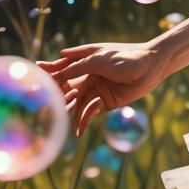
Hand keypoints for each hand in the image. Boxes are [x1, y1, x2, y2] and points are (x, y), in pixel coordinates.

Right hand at [35, 42, 168, 136]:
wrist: (152, 66)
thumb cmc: (127, 57)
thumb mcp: (100, 60)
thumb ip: (79, 66)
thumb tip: (58, 65)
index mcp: (86, 62)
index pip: (63, 69)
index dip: (49, 74)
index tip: (35, 78)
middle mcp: (88, 76)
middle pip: (67, 88)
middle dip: (56, 97)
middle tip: (45, 107)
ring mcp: (96, 90)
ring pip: (76, 102)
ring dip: (68, 111)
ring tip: (58, 120)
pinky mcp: (105, 102)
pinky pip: (90, 112)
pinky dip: (83, 121)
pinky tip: (77, 131)